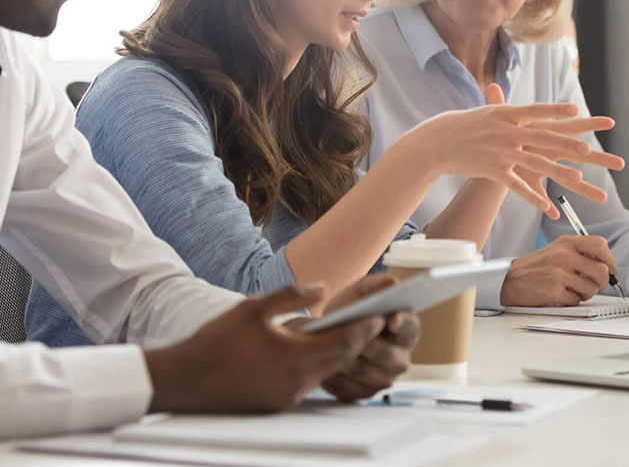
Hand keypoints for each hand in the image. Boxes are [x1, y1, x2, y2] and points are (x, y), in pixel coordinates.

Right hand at [145, 283, 384, 414]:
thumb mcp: (255, 307)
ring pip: (325, 373)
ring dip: (340, 355)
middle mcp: (296, 382)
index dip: (364, 329)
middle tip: (374, 323)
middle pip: (340, 361)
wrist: (185, 380)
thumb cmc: (218, 339)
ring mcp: (287, 398)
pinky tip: (319, 352)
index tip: (380, 315)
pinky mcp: (277, 405)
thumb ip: (292, 295)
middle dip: (358, 341)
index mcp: (294, 357)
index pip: (343, 343)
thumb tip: (323, 288)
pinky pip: (309, 384)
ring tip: (352, 334)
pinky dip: (320, 367)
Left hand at [320, 274, 419, 400]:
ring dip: (353, 362)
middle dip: (372, 346)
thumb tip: (392, 282)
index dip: (403, 324)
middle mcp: (401, 357)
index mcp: (406, 329)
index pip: (411, 327)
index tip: (391, 319)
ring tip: (335, 349)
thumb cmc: (350, 310)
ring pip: (372, 376)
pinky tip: (328, 365)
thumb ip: (375, 285)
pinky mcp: (364, 393)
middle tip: (354, 336)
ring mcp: (384, 378)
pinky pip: (354, 391)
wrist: (327, 333)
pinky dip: (340, 379)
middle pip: (392, 358)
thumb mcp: (359, 292)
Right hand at [414, 86, 611, 217]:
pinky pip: (517, 186)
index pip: (536, 110)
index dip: (556, 111)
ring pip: (535, 163)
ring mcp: (500, 151)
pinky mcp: (493, 170)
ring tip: (578, 179)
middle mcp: (506, 131)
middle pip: (542, 138)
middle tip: (587, 149)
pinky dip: (533, 197)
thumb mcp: (484, 112)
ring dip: (559, 172)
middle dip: (567, 144)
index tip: (576, 111)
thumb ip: (502, 106)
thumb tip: (511, 95)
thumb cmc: (461, 125)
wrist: (437, 142)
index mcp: (506, 114)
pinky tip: (548, 207)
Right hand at [500, 234, 617, 305]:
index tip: (608, 268)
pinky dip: (572, 300)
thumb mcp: (557, 249)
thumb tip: (606, 265)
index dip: (609, 260)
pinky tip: (562, 294)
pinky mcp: (554, 291)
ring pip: (592, 288)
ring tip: (574, 289)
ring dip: (586, 293)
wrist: (510, 279)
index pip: (600, 245)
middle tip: (594, 284)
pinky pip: (577, 300)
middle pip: (602, 271)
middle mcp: (564, 255)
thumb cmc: (536, 266)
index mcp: (566, 242)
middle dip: (602, 282)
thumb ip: (580, 252)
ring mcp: (559, 273)